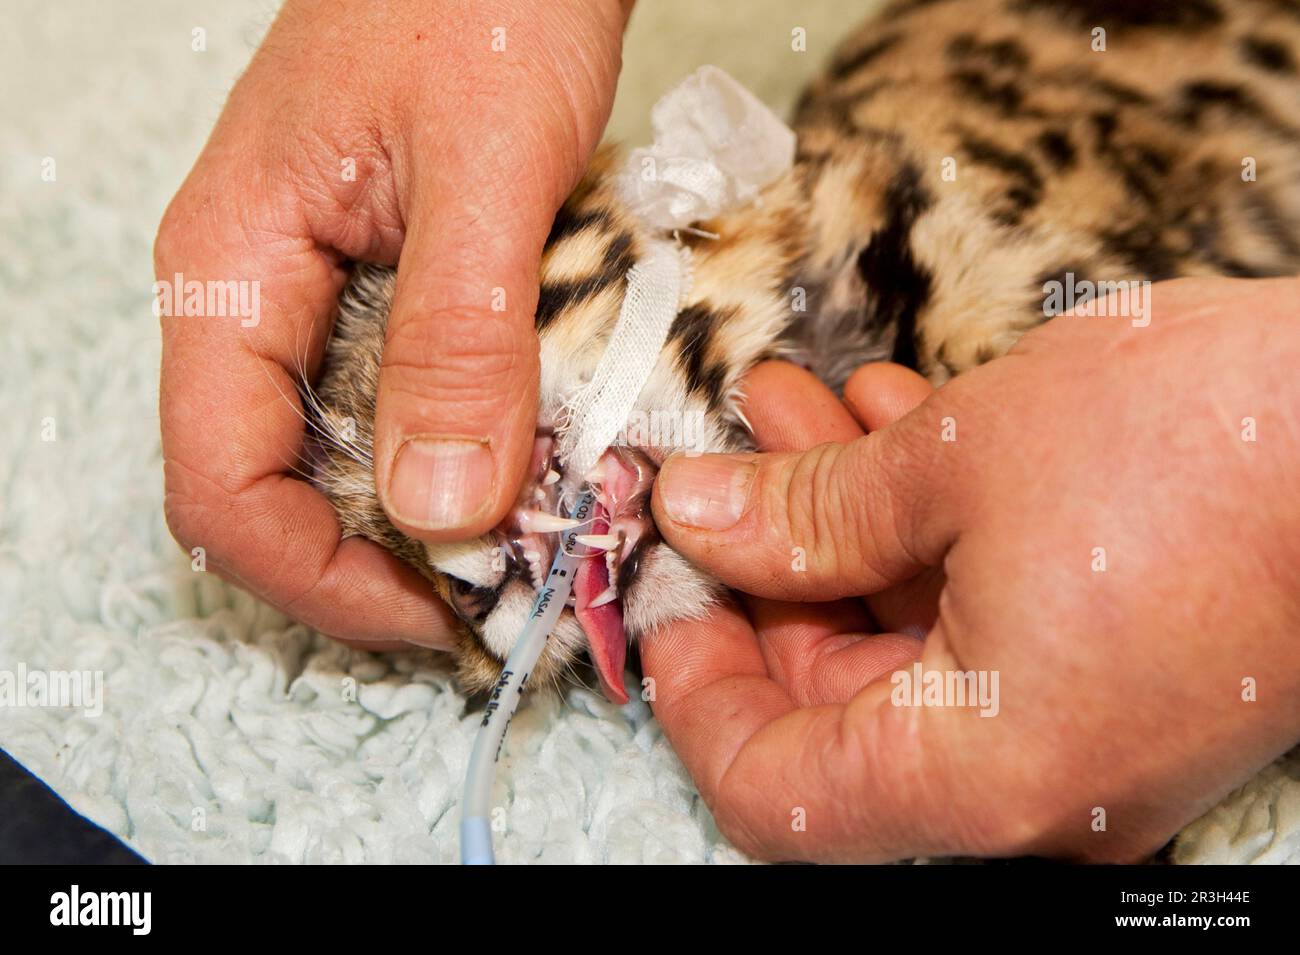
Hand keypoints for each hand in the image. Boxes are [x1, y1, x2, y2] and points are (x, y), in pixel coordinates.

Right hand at [156, 0, 629, 647]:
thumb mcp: (486, 167)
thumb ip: (458, 338)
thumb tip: (439, 509)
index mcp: (233, 272)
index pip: (223, 487)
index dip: (323, 580)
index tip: (446, 615)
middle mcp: (257, 300)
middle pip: (279, 490)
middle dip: (385, 563)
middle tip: (508, 588)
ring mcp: (318, 295)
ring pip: (347, 457)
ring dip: (433, 514)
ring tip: (537, 532)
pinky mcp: (384, 288)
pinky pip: (402, 403)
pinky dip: (466, 450)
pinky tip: (537, 457)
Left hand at [644, 277, 1299, 861]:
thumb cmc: (1207, 444)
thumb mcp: (956, 463)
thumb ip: (805, 510)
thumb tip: (697, 515)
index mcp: (984, 775)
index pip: (775, 789)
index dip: (695, 685)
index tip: (667, 582)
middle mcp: (1037, 786)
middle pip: (837, 701)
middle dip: (770, 562)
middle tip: (731, 453)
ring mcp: (1086, 731)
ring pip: (910, 639)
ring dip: (844, 522)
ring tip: (795, 408)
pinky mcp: (1123, 672)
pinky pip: (985, 618)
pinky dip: (925, 530)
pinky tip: (886, 429)